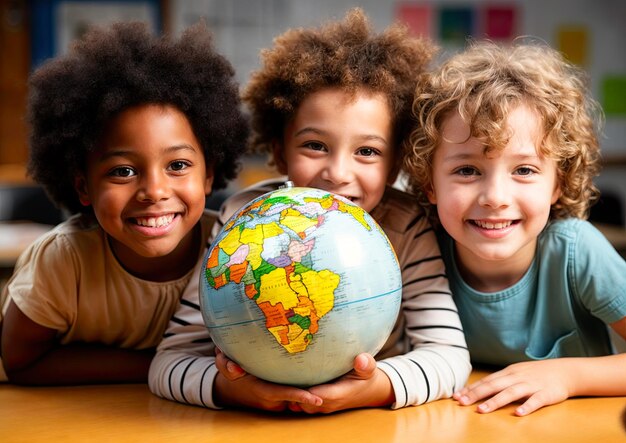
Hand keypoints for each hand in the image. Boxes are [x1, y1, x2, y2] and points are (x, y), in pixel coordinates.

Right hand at [213, 348, 322, 411]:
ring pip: (295, 397)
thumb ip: (226, 365)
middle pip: (294, 397)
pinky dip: (301, 392)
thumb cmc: (231, 372)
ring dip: (308, 392)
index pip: (283, 394)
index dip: (300, 397)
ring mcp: (275, 403)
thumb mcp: (225, 365)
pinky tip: (315, 384)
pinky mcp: (278, 402)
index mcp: (260, 390)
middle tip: (330, 389)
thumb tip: (234, 368)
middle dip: (311, 394)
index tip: (317, 399)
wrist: (231, 389)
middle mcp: (270, 399)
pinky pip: (292, 396)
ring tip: (325, 385)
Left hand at [293, 353, 393, 413]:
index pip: (319, 395)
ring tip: (284, 375)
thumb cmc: (365, 376)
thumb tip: (360, 359)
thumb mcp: (369, 369)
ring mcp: (322, 405)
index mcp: (340, 394)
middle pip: (305, 402)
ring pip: (301, 404)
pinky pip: (302, 404)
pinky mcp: (318, 404)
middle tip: (284, 373)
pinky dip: (294, 396)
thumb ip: (366, 364)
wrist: (367, 391)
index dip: (307, 390)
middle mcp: (329, 403)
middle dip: (294, 392)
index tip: (297, 377)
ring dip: (293, 394)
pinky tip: (288, 381)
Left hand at [453, 360, 574, 415]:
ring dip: (495, 402)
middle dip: (476, 394)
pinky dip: (527, 407)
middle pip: (493, 385)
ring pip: (511, 393)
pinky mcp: (546, 394)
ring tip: (482, 410)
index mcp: (508, 373)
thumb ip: (498, 381)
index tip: (456, 396)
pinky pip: (535, 401)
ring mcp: (531, 385)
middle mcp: (517, 377)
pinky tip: (518, 414)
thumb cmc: (535, 374)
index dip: (471, 388)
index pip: (486, 381)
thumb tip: (477, 389)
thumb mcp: (515, 373)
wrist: (564, 371)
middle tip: (461, 402)